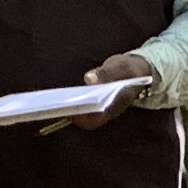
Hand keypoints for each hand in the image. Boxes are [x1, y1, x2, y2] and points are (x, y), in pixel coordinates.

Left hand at [41, 49, 158, 135]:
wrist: (139, 71)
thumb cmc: (130, 69)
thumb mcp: (121, 67)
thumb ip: (107, 73)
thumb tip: (89, 79)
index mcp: (114, 106)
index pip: (94, 119)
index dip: (78, 117)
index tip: (63, 110)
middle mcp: (106, 112)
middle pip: (84, 120)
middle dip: (66, 114)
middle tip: (48, 106)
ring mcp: (100, 109)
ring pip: (81, 115)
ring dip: (65, 109)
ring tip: (47, 102)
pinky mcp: (94, 103)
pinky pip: (80, 107)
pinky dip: (69, 103)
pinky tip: (56, 96)